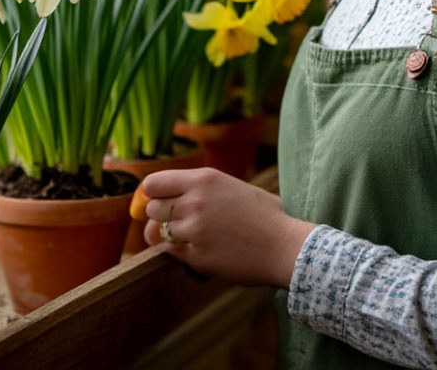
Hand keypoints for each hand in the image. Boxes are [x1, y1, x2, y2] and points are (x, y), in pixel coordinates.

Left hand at [141, 167, 315, 287]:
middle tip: (176, 220)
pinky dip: (176, 251)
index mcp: (203, 179)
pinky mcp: (196, 257)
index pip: (152, 183)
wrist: (284, 245)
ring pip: (156, 232)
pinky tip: (193, 249)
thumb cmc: (264, 214)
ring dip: (166, 235)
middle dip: (159, 215)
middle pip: (151, 208)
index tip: (159, 200)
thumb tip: (170, 195)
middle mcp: (194, 202)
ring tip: (183, 236)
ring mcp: (194, 230)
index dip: (153, 193)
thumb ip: (199, 188)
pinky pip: (170, 252)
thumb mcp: (230, 186)